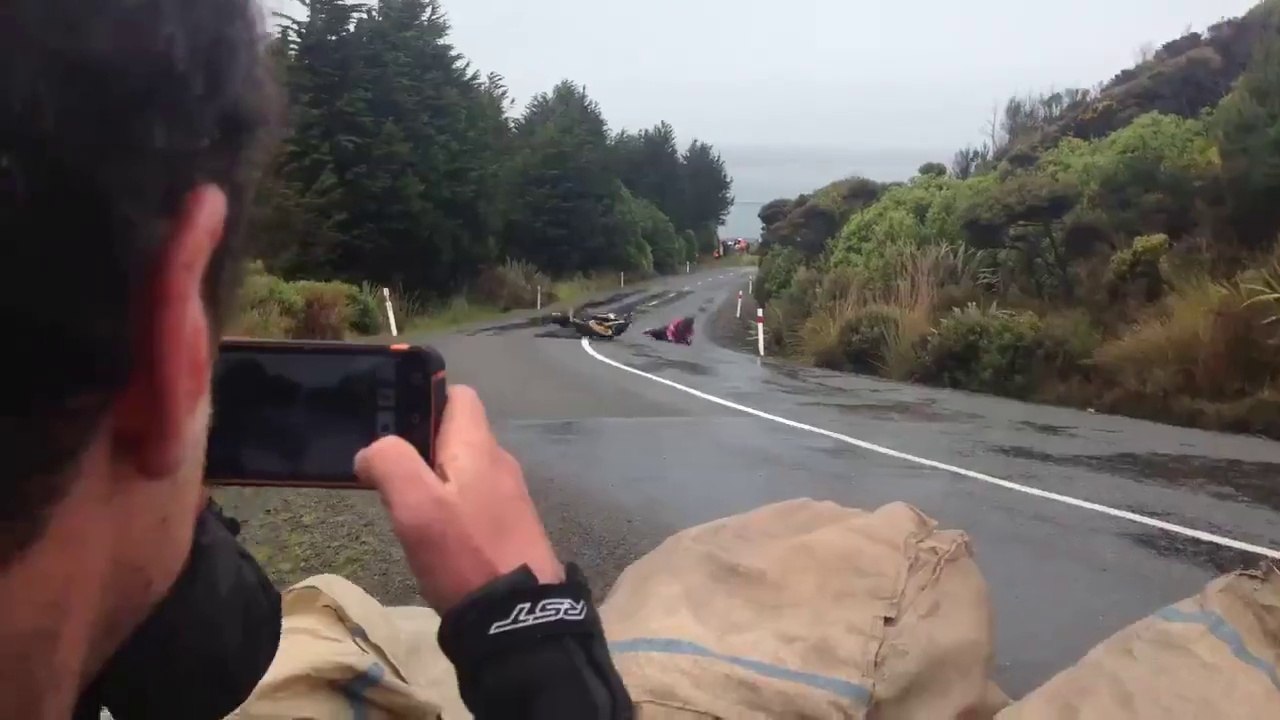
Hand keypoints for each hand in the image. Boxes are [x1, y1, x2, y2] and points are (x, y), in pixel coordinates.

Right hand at [354, 385, 563, 611]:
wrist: (517, 616)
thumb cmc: (465, 552)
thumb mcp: (416, 505)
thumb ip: (390, 464)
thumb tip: (371, 451)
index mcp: (479, 445)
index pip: (459, 395)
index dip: (424, 397)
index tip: (391, 420)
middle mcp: (499, 462)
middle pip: (457, 433)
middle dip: (420, 444)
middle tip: (385, 471)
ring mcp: (509, 496)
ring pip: (464, 469)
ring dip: (433, 479)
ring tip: (402, 505)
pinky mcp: (510, 527)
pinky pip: (474, 499)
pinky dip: (450, 505)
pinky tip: (432, 532)